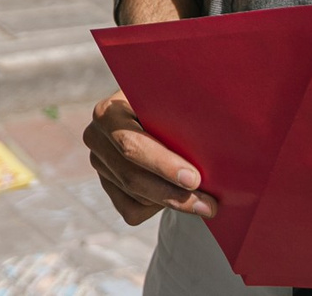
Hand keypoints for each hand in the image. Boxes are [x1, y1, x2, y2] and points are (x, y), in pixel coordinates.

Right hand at [85, 89, 214, 224]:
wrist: (156, 114)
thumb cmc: (169, 105)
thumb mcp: (170, 102)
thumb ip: (180, 116)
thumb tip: (216, 142)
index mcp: (109, 112)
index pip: (131, 144)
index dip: (163, 165)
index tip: (195, 178)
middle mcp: (96, 137)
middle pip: (132, 177)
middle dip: (174, 194)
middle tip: (208, 205)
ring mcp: (98, 163)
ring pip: (136, 196)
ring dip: (172, 202)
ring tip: (204, 202)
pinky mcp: (106, 185)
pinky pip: (131, 210)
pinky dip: (156, 209)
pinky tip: (174, 194)